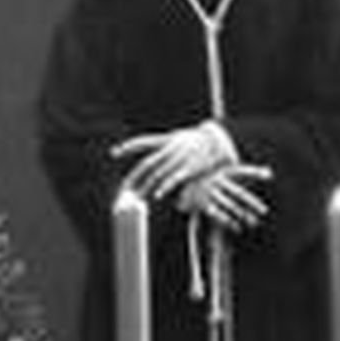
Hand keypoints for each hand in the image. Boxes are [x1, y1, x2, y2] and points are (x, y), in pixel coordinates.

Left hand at [114, 122, 235, 198]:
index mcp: (168, 140)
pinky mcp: (190, 168)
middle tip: (123, 192)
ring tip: (135, 200)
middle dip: (133, 179)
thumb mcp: (185, 144)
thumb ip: (172, 157)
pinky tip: (156, 196)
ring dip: (145, 187)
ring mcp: (179, 158)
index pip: (144, 141)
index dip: (129, 147)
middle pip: (147, 164)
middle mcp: (171, 148)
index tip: (114, 153)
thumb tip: (166, 178)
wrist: (224, 142)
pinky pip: (175, 179)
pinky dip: (165, 187)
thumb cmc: (205, 148)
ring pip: (158, 173)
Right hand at [177, 165, 272, 230]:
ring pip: (230, 205)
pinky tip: (238, 228)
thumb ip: (249, 173)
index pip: (243, 171)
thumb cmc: (214, 179)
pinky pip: (218, 214)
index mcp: (225, 171)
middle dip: (252, 202)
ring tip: (254, 223)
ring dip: (243, 215)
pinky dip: (229, 222)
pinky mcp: (203, 203)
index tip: (269, 175)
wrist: (185, 183)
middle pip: (238, 192)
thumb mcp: (228, 173)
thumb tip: (271, 172)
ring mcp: (210, 192)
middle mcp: (218, 180)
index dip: (256, 172)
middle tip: (264, 211)